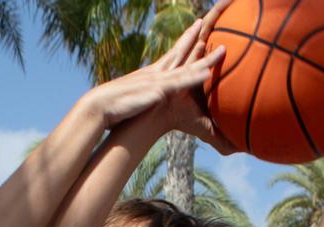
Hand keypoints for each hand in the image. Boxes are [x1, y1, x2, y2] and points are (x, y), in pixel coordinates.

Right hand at [84, 8, 227, 133]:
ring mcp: (159, 81)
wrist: (101, 106)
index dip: (183, 41)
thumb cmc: (114, 108)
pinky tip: (208, 71)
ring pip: (187, 67)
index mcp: (151, 75)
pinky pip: (181, 83)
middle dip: (193, 37)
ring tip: (223, 49)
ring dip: (205, 58)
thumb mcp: (133, 101)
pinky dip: (195, 77)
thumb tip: (150, 100)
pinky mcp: (159, 92)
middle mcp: (157, 73)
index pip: (171, 54)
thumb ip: (143, 98)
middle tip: (205, 21)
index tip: (194, 28)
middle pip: (180, 52)